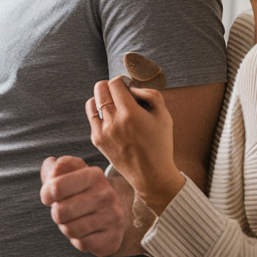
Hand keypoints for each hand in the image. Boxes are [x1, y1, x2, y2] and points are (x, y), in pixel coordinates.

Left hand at [39, 155, 127, 255]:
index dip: (46, 194)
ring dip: (67, 227)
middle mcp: (106, 194)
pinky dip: (78, 240)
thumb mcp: (72, 174)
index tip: (51, 196)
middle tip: (66, 210)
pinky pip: (81, 244)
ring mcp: (112, 217)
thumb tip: (50, 163)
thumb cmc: (83, 192)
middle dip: (57, 214)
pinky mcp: (112, 238)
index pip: (55, 187)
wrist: (112, 215)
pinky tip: (87, 232)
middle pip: (59, 212)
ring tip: (76, 220)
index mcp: (94, 175)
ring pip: (69, 229)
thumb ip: (57, 168)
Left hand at [87, 78, 183, 215]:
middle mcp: (113, 122)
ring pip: (93, 101)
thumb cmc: (160, 144)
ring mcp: (102, 132)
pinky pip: (92, 117)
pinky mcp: (97, 140)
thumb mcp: (164, 116)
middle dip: (110, 86)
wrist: (151, 175)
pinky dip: (99, 113)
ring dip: (103, 98)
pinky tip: (112, 119)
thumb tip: (133, 87)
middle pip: (100, 88)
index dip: (122, 81)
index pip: (114, 83)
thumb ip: (151, 94)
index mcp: (130, 114)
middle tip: (121, 93)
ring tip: (115, 106)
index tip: (129, 86)